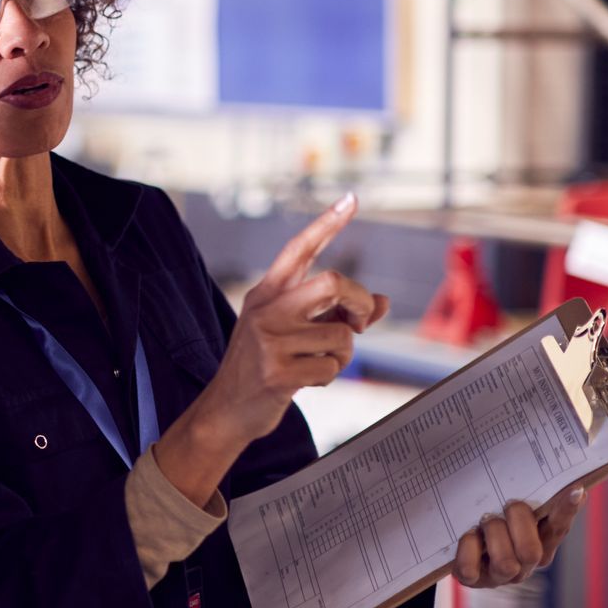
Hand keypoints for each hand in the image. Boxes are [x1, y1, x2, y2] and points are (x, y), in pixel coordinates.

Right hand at [191, 194, 390, 445]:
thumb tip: (382, 302)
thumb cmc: (265, 365)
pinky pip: (331, 368)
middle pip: (333, 283)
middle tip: (359, 322)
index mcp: (267, 292)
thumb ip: (334, 313)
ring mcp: (269, 340)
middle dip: (358, 303)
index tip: (353, 198)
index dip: (328, 223)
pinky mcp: (276, 372)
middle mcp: (266, 309)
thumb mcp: (293, 332)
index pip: (300, 248)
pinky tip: (304, 381)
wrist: (226, 409)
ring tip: (316, 363)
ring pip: (340, 335)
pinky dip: (329, 377)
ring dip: (342, 355)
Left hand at [452, 490, 584, 587]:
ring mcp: (498, 575)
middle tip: (507, 505)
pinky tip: (468, 536)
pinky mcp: (473, 579)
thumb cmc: (489, 518)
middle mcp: (524, 564)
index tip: (575, 488)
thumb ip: (532, 496)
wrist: (455, 541)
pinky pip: (470, 568)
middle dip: (517, 521)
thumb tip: (559, 475)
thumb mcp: (510, 506)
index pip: (559, 528)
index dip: (566, 511)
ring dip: (492, 535)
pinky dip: (467, 548)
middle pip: (531, 551)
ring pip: (505, 563)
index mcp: (541, 544)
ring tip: (483, 521)